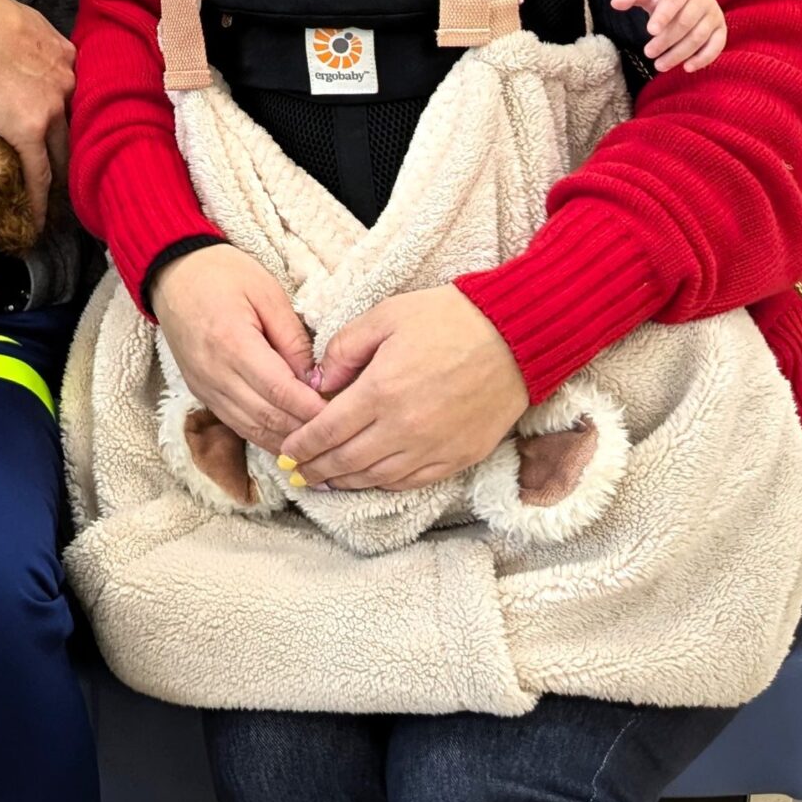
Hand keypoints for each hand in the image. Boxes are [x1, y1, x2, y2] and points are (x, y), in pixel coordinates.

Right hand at [0, 0, 75, 229]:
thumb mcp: (24, 21)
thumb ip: (33, 42)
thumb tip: (23, 48)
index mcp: (67, 57)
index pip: (79, 95)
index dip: (78, 117)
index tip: (80, 135)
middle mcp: (69, 85)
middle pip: (79, 127)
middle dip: (82, 151)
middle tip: (81, 175)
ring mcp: (52, 110)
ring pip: (65, 152)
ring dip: (65, 176)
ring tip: (64, 201)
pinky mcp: (29, 131)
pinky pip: (39, 172)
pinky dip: (39, 198)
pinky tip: (38, 219)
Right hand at [149, 245, 323, 453]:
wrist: (173, 275)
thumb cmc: (222, 274)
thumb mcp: (267, 293)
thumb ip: (292, 338)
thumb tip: (315, 379)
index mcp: (233, 343)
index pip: (280, 391)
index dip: (313, 409)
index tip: (343, 414)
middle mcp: (214, 373)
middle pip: (267, 417)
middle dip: (305, 430)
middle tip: (339, 432)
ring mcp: (204, 387)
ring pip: (251, 428)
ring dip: (285, 441)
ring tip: (318, 442)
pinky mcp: (200, 393)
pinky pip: (236, 424)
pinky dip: (264, 435)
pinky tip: (288, 439)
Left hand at [284, 286, 527, 489]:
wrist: (516, 336)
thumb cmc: (448, 319)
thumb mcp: (384, 316)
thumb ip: (343, 349)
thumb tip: (317, 383)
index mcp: (380, 391)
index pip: (327, 430)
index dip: (302, 446)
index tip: (286, 453)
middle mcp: (403, 427)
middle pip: (347, 460)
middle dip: (316, 470)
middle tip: (297, 475)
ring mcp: (433, 447)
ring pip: (377, 477)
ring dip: (346, 482)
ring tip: (326, 482)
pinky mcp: (459, 456)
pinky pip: (412, 481)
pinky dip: (384, 484)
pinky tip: (370, 480)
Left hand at [611, 0, 726, 72]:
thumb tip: (615, 3)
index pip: (673, 2)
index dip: (663, 16)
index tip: (650, 31)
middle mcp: (702, 0)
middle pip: (685, 23)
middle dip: (666, 40)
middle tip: (648, 53)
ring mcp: (713, 15)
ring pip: (699, 37)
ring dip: (680, 53)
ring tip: (660, 66)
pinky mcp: (720, 30)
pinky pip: (716, 46)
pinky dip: (704, 58)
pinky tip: (687, 68)